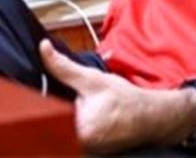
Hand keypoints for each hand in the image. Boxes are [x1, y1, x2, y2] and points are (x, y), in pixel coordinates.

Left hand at [39, 40, 195, 150]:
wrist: (151, 115)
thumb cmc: (125, 98)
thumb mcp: (93, 79)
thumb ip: (64, 67)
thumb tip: (44, 49)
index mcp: (81, 129)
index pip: (55, 114)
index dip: (65, 103)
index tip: (82, 98)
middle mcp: (84, 144)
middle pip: (64, 122)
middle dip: (74, 110)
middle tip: (94, 104)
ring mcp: (90, 150)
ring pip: (74, 129)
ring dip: (82, 118)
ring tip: (98, 112)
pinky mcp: (95, 153)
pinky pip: (83, 137)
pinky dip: (90, 127)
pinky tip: (102, 121)